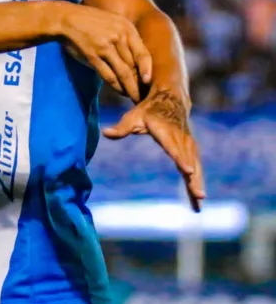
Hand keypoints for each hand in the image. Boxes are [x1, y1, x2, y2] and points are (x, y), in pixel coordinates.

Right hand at [58, 5, 151, 102]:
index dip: (148, 70)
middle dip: (140, 82)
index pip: (143, 53)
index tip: (149, 82)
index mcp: (127, 29)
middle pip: (134, 65)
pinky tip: (120, 92)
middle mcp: (119, 37)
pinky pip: (108, 75)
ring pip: (123, 73)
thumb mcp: (113, 22)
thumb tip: (136, 60)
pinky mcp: (93, 56)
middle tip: (145, 94)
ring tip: (134, 98)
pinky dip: (116, 86)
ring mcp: (105, 47)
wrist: (67, 19)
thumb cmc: (91, 21)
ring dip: (130, 88)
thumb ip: (125, 37)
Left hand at [103, 88, 204, 211]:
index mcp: (166, 132)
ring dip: (198, 184)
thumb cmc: (148, 111)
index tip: (189, 171)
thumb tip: (105, 133)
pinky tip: (196, 200)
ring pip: (195, 167)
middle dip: (194, 179)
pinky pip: (196, 168)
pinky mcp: (192, 150)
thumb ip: (121, 128)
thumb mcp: (133, 117)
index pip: (173, 147)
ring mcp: (189, 145)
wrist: (170, 100)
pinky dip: (197, 183)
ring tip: (199, 203)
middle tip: (199, 196)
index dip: (181, 159)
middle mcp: (181, 139)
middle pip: (188, 162)